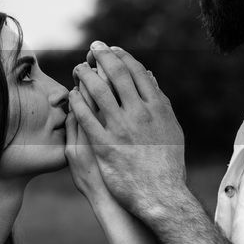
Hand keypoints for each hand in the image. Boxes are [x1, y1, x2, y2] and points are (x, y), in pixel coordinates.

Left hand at [67, 42, 187, 217]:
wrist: (160, 195)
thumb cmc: (167, 164)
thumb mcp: (171, 128)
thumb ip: (160, 101)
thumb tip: (149, 77)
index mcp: (157, 107)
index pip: (136, 71)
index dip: (121, 56)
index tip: (111, 49)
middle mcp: (139, 113)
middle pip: (116, 74)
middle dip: (102, 56)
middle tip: (92, 48)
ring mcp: (121, 128)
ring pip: (98, 90)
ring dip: (85, 74)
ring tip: (78, 68)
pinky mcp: (104, 145)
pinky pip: (85, 116)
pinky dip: (77, 101)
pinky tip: (72, 95)